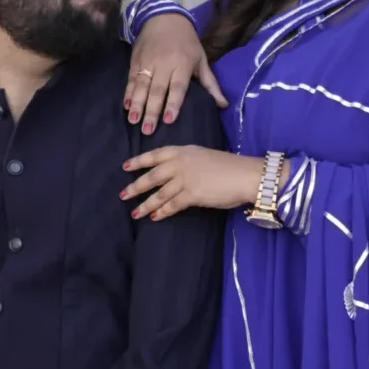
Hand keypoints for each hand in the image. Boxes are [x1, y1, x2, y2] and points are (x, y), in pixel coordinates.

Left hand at [122, 144, 266, 220]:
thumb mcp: (205, 156)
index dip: (139, 161)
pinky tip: (154, 218)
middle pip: (152, 176)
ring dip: (145, 204)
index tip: (126, 166)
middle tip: (123, 195)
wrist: (245, 175)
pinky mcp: (191, 194)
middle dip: (136, 186)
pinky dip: (162, 212)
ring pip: (159, 193)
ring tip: (134, 213)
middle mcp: (181, 163)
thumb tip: (178, 174)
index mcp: (184, 151)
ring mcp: (185, 178)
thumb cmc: (230, 167)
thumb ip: (189, 162)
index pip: (155, 154)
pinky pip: (172, 205)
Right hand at [125, 12, 227, 132]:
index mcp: (182, 64)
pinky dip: (128, 92)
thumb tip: (224, 105)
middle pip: (157, 90)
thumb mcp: (201, 60)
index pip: (177, 87)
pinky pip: (131, 79)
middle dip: (151, 110)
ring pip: (141, 86)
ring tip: (133, 120)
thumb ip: (210, 84)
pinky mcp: (135, 61)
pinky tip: (126, 106)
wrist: (164, 18)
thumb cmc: (187, 42)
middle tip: (148, 130)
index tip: (168, 119)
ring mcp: (147, 62)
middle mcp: (163, 64)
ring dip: (136, 104)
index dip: (173, 103)